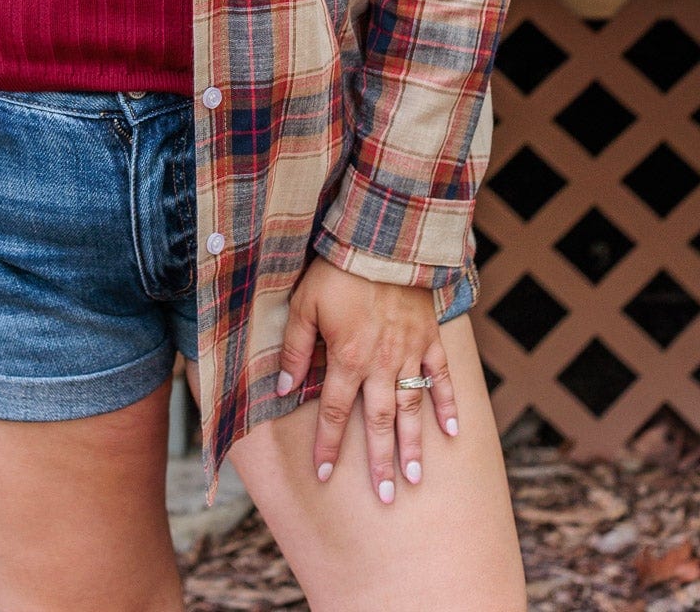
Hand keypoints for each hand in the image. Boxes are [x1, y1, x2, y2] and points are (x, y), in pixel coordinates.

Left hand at [276, 255, 457, 502]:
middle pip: (378, 422)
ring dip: (412, 444)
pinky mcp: (429, 338)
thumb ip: (294, 346)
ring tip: (414, 478)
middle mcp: (379, 364)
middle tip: (385, 497)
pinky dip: (447, 404)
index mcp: (346, 358)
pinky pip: (441, 377)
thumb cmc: (337, 270)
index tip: (324, 474)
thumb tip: (284, 386)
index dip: (328, 445)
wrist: (382, 240)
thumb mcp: (303, 303)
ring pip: (410, 408)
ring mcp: (408, 353)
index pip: (334, 413)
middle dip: (379, 462)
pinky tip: (452, 432)